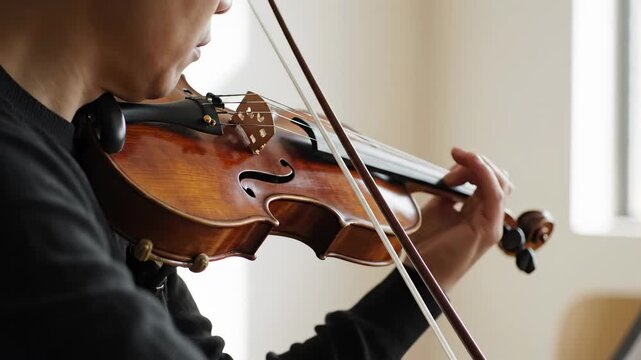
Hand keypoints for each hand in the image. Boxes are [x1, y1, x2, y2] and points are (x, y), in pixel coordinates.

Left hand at [403, 147, 512, 291]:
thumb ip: (447, 192)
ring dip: (481, 165)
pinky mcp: (488, 230)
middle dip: (477, 162)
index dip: (471, 163)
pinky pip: (495, 195)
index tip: (453, 157)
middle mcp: (487, 217)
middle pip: (497, 178)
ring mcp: (491, 224)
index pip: (487, 179)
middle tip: (454, 158)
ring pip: (501, 183)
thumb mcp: (435, 209)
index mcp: (476, 211)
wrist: (420, 273)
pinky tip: (473, 163)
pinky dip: (485, 175)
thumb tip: (451, 173)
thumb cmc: (425, 246)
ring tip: (459, 162)